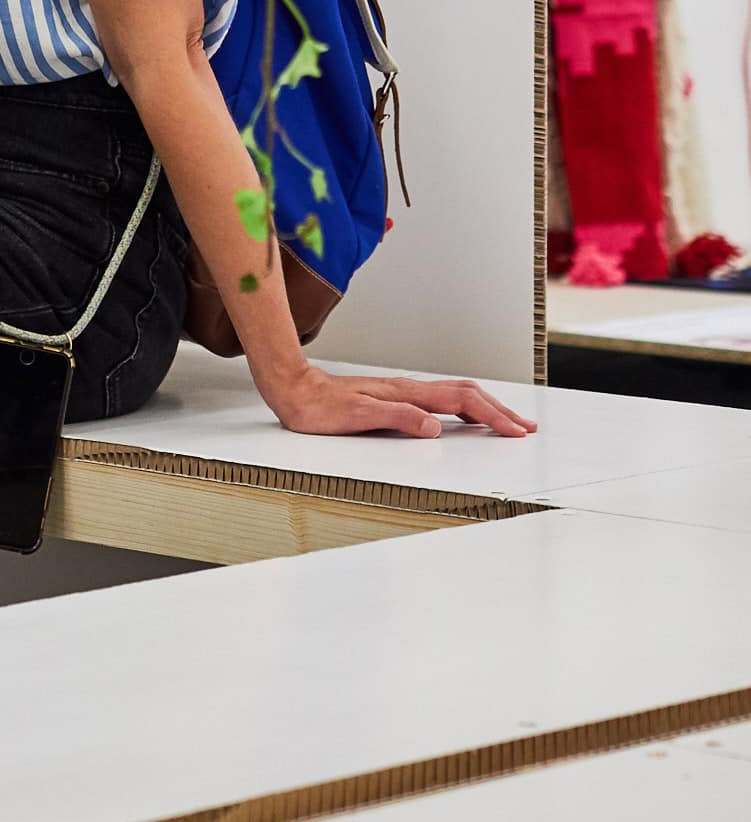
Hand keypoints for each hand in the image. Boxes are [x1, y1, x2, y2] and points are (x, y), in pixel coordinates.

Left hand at [266, 364, 538, 439]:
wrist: (295, 390)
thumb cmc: (320, 408)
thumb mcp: (357, 417)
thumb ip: (397, 419)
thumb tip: (436, 428)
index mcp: (406, 394)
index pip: (462, 401)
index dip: (493, 416)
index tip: (516, 432)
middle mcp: (408, 389)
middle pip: (467, 394)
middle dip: (500, 410)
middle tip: (526, 428)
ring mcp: (403, 392)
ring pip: (456, 395)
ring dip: (486, 407)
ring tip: (507, 422)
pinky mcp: (395, 398)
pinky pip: (441, 400)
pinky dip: (465, 408)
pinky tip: (466, 419)